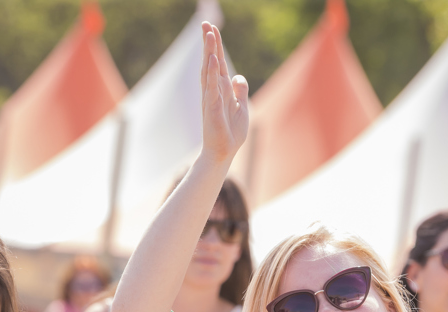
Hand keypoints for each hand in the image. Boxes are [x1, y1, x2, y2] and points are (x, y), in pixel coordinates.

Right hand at [200, 23, 248, 162]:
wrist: (223, 152)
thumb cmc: (230, 133)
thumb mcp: (242, 108)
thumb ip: (240, 91)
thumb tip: (239, 76)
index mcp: (222, 90)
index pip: (218, 63)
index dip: (215, 47)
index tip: (212, 29)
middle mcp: (214, 91)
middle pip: (211, 62)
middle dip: (209, 43)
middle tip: (206, 23)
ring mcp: (212, 98)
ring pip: (209, 71)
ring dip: (209, 52)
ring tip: (208, 34)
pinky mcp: (213, 108)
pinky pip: (212, 87)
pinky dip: (212, 74)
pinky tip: (213, 60)